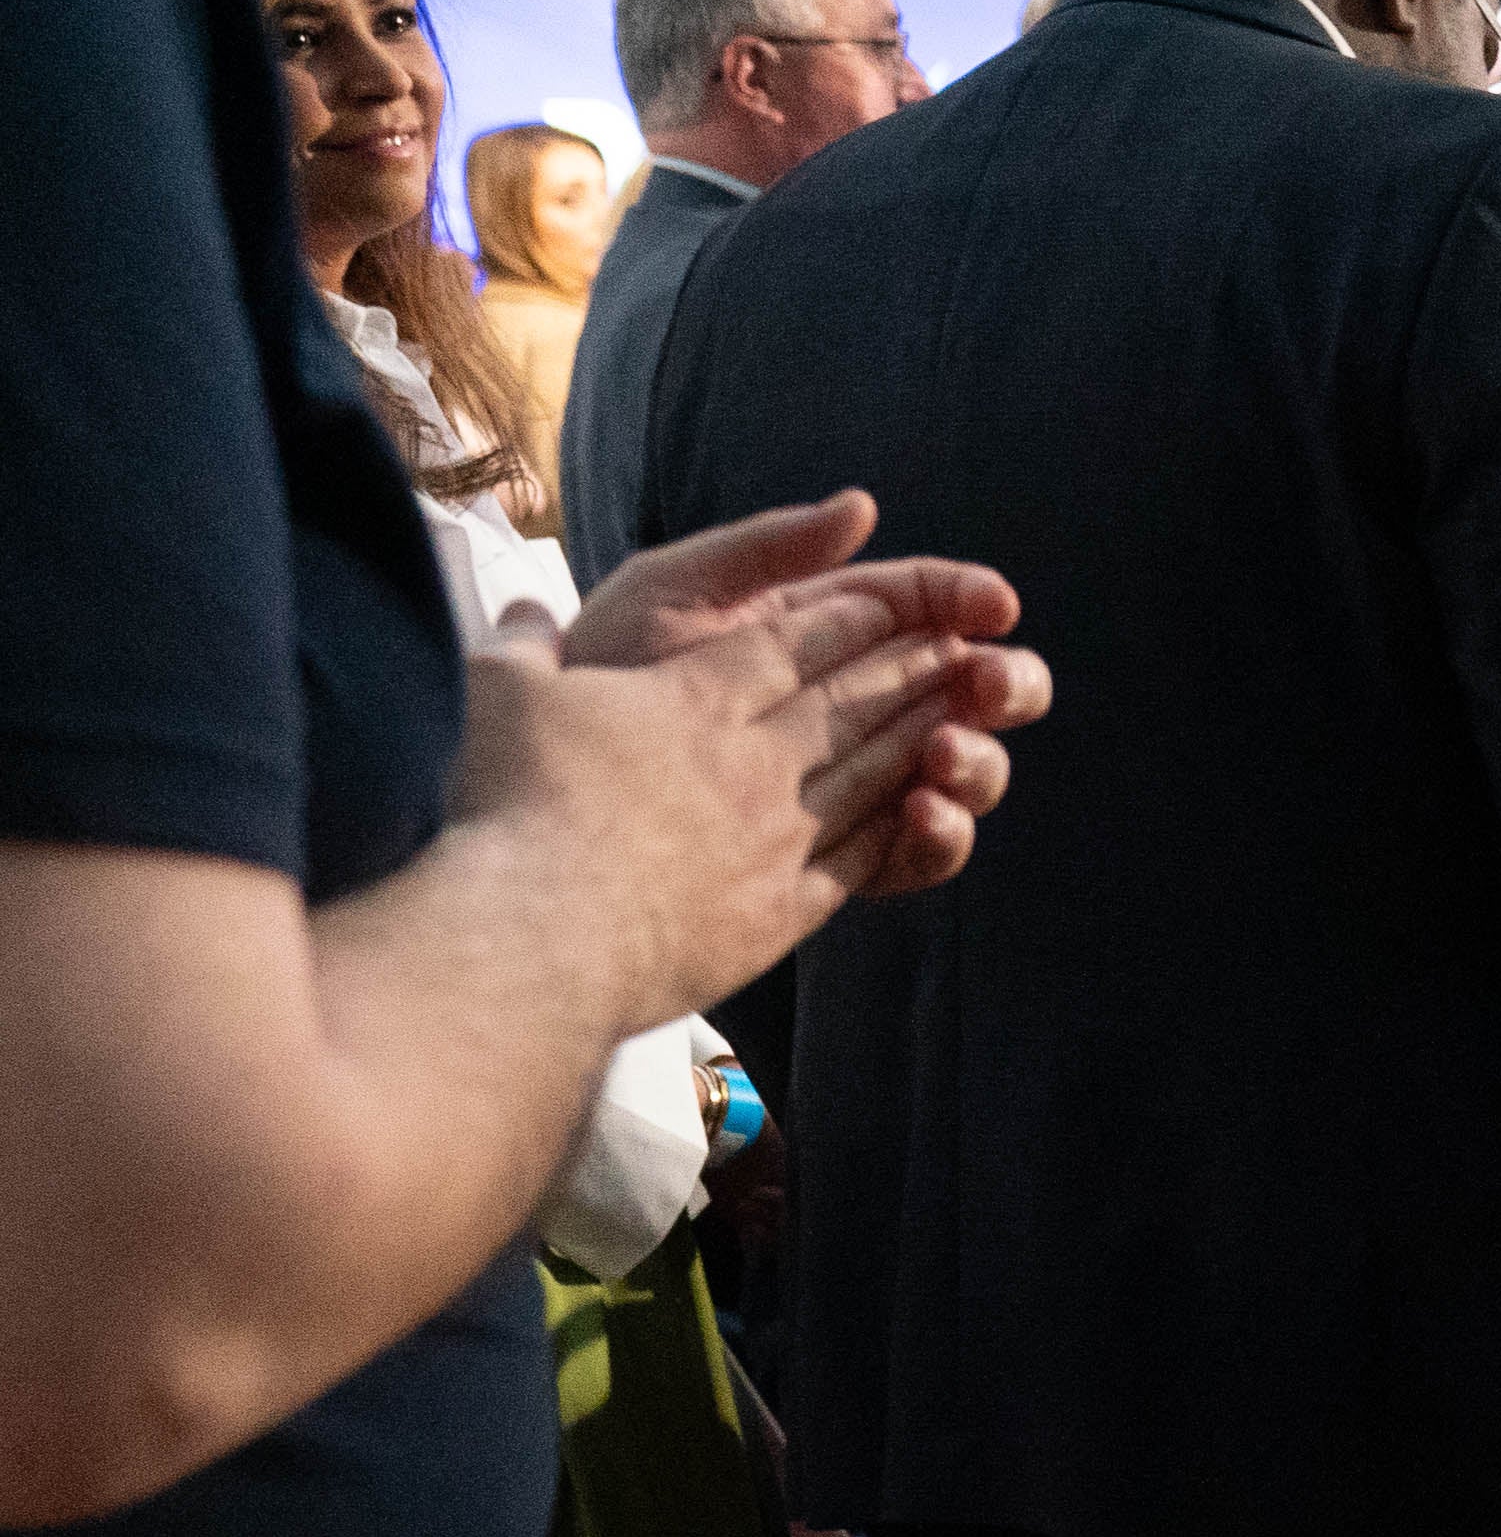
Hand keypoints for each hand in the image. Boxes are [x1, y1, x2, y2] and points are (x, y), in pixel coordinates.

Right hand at [453, 575, 1023, 1033]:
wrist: (538, 934)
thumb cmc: (506, 806)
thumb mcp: (495, 693)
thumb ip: (520, 645)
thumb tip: (520, 605)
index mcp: (691, 698)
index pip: (786, 645)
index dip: (842, 619)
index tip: (887, 602)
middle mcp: (752, 761)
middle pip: (850, 701)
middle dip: (910, 668)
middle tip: (962, 648)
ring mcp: (778, 837)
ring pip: (872, 773)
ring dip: (924, 738)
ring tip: (968, 715)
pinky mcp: (782, 912)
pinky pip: (862, 860)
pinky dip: (902, 831)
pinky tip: (927, 817)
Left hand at [562, 491, 1049, 893]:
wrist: (546, 802)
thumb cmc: (601, 683)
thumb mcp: (673, 591)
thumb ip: (768, 548)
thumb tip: (865, 507)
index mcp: (816, 635)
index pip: (916, 606)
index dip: (963, 599)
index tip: (996, 603)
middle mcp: (848, 710)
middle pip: (962, 690)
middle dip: (999, 682)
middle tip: (992, 683)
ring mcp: (854, 787)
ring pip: (959, 771)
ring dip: (976, 760)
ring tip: (947, 755)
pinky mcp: (847, 860)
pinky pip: (920, 853)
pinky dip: (940, 837)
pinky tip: (923, 814)